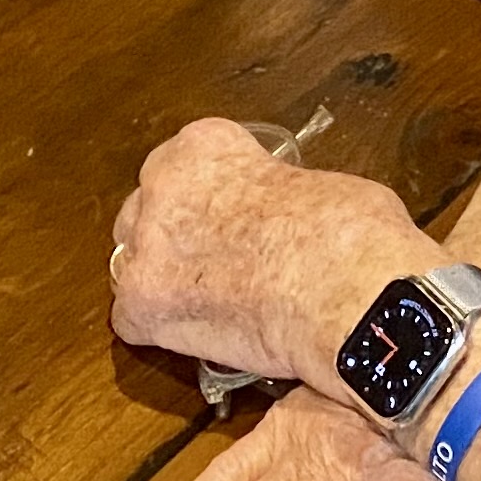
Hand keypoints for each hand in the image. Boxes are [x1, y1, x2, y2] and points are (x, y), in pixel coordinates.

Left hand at [109, 117, 436, 389]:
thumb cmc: (348, 237)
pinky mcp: (141, 303)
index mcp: (206, 145)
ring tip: (210, 302)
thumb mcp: (314, 183)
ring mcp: (146, 244)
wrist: (344, 293)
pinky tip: (201, 335)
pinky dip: (161, 330)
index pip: (184, 162)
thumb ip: (275, 192)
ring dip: (163, 278)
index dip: (209, 198)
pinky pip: (133, 319)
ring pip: (132, 259)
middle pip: (148, 208)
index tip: (231, 219)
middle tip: (217, 262)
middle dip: (176, 235)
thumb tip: (282, 218)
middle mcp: (164, 184)